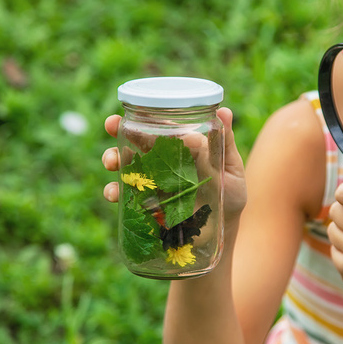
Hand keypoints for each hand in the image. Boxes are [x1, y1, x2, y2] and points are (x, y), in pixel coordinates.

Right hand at [101, 108, 246, 223]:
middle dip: (119, 131)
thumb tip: (224, 111)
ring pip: (124, 166)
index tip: (132, 109)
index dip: (144, 116)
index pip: (160, 127)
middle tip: (112, 126)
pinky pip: (124, 197)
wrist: (222, 234)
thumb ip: (225, 143)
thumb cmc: (229, 199)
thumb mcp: (231, 170)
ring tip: (112, 162)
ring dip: (112, 158)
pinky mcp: (146, 207)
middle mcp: (162, 164)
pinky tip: (114, 193)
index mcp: (181, 149)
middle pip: (136, 142)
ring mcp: (152, 185)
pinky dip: (115, 192)